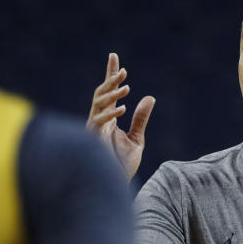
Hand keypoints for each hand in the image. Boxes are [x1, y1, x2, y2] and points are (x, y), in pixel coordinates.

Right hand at [86, 52, 155, 178]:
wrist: (115, 186)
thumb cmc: (122, 166)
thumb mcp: (137, 139)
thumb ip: (140, 119)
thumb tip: (149, 98)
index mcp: (108, 119)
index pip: (109, 93)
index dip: (111, 74)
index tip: (114, 56)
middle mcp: (99, 121)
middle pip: (101, 94)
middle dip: (110, 80)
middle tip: (123, 71)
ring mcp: (94, 129)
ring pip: (98, 104)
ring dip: (111, 94)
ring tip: (126, 85)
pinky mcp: (93, 140)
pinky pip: (98, 122)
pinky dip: (110, 114)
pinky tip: (122, 109)